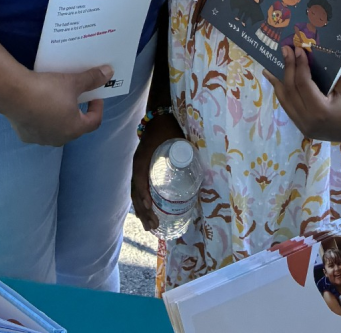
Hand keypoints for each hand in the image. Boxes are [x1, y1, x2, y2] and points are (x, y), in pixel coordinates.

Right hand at [5, 65, 112, 145]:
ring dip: (59, 117)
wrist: (14, 94)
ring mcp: (41, 140)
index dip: (97, 108)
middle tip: (75, 96)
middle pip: (75, 127)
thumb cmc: (48, 90)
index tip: (94, 95)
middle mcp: (59, 139)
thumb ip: (92, 78)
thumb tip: (110, 73)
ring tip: (55, 100)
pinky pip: (39, 128)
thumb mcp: (73, 81)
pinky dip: (42, 119)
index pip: (94, 122)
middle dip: (78, 112)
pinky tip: (37, 106)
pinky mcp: (25, 136)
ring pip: (56, 129)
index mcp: (74, 129)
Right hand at [130, 112, 184, 231]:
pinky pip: (138, 188)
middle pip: (135, 190)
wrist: (159, 114)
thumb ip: (187, 154)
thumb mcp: (177, 139)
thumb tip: (205, 174)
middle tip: (152, 226)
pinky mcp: (143, 169)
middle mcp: (138, 164)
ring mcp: (139, 167)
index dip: (143, 193)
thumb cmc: (168, 127)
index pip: (139, 178)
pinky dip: (141, 202)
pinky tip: (148, 212)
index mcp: (143, 157)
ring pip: (135, 192)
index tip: (150, 207)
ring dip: (141, 210)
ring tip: (149, 226)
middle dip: (143, 210)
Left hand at [265, 47, 340, 142]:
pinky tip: (277, 83)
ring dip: (278, 82)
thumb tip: (307, 56)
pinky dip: (283, 94)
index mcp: (320, 111)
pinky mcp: (304, 128)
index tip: (297, 49)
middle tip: (285, 50)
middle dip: (287, 68)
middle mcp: (308, 122)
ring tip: (269, 67)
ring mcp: (304, 127)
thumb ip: (325, 73)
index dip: (299, 64)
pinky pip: (289, 108)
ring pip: (285, 101)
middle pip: (291, 90)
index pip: (303, 83)